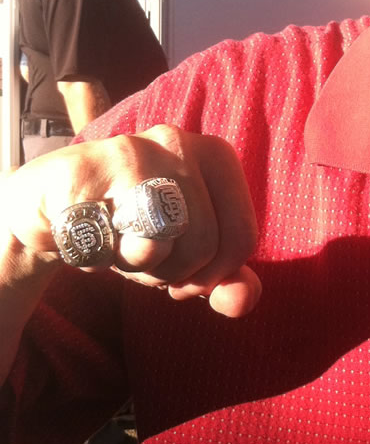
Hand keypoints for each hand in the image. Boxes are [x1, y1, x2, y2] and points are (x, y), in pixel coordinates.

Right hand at [2, 126, 260, 317]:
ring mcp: (132, 151)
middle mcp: (179, 141)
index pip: (242, 238)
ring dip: (137, 266)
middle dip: (174, 272)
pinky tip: (90, 235)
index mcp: (216, 154)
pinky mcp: (84, 171)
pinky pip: (108, 244)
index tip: (187, 269)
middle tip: (147, 255)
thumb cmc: (134, 224)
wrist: (53, 202)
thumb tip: (243, 301)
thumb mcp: (190, 253)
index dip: (214, 273)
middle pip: (203, 245)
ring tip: (120, 243)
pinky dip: (99, 258)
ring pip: (158, 245)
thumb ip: (227, 281)